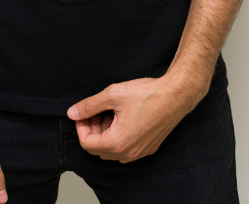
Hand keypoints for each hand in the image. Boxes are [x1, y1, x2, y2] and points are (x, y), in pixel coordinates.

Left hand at [67, 74, 205, 162]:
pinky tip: (123, 118)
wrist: (175, 95)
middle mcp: (128, 153)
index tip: (84, 112)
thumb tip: (73, 113)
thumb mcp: (113, 95)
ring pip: (112, 150)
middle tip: (96, 111)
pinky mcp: (148, 148)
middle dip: (93, 130)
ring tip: (110, 112)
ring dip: (105, 134)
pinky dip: (119, 136)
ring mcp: (140, 152)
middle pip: (98, 148)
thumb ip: (89, 106)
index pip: (86, 143)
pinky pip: (126, 149)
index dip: (81, 126)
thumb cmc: (147, 94)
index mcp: (117, 142)